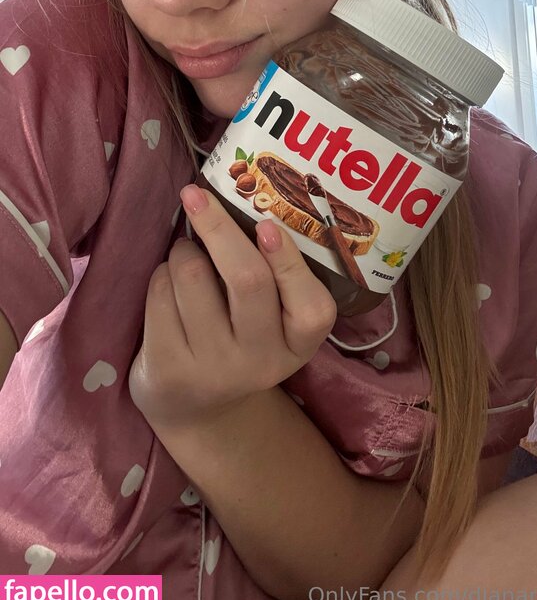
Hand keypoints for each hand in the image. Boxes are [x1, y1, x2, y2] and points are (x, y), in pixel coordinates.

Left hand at [128, 185, 336, 434]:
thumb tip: (247, 196)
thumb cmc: (241, 335)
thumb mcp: (274, 317)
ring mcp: (215, 369)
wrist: (197, 405)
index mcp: (300, 343)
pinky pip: (161, 294)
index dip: (289, 262)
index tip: (267, 224)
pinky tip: (169, 284)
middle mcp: (262, 361)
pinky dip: (161, 274)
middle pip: (247, 279)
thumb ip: (274, 271)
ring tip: (188, 254)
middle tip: (196, 195)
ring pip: (193, 276)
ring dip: (184, 249)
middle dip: (218, 227)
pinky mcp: (170, 370)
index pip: (311, 306)